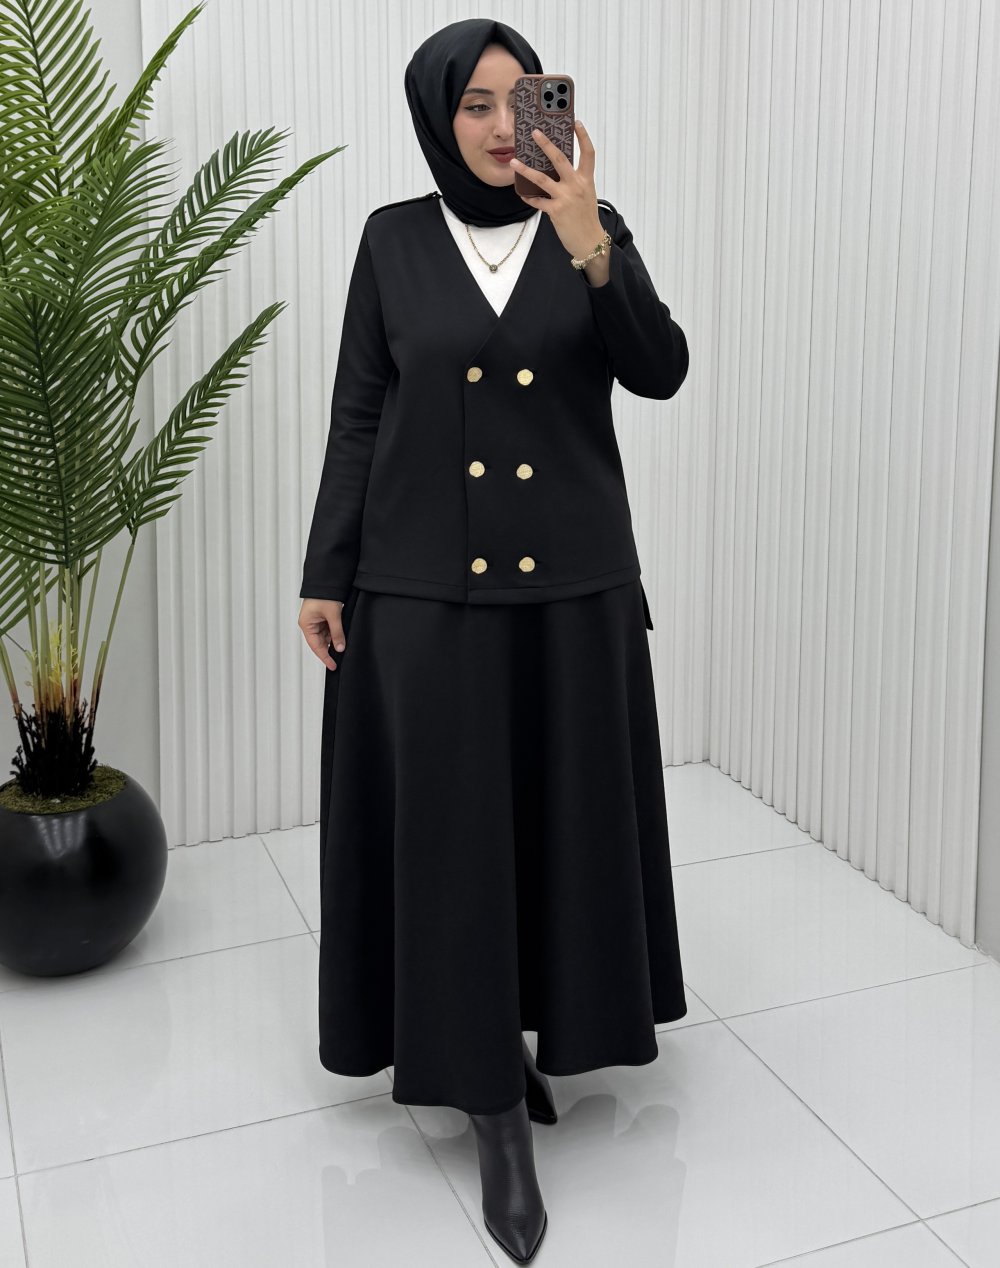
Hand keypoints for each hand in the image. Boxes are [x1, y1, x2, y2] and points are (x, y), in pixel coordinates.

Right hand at [298, 598, 345, 670]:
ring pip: (326, 636)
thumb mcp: (333, 615)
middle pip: (320, 642)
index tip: (333, 666)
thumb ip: (337, 633)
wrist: (326, 579)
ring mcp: (316, 620)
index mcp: (306, 624)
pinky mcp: (322, 617)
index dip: (325, 657)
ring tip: (344, 645)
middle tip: (341, 658)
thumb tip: (340, 648)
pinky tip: (342, 636)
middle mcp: (309, 624)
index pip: (316, 646)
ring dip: (334, 640)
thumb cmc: (324, 594)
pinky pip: (329, 629)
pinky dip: (335, 633)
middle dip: (330, 649)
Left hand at [509, 120, 605, 263]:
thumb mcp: (586, 195)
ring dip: (526, 169)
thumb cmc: (586, 218)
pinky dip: (529, 197)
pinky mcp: (556, 211)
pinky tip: (522, 194)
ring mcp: (566, 198)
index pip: (588, 153)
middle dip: (546, 144)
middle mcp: (576, 186)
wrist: (590, 241)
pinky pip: (538, 201)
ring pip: (542, 179)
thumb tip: (558, 170)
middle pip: (560, 159)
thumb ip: (575, 181)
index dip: (583, 137)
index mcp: (586, 179)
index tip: (576, 122)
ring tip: (514, 161)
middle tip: (535, 132)